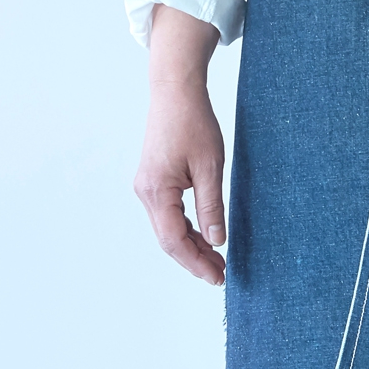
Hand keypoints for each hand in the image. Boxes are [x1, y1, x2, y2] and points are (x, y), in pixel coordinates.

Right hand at [134, 6, 225, 284]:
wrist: (175, 91)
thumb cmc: (193, 123)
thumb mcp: (210, 166)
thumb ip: (212, 207)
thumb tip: (216, 241)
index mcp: (157, 191)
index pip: (175, 240)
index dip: (196, 263)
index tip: (218, 277)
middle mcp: (146, 192)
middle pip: (169, 239)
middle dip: (194, 260)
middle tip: (221, 275)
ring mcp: (148, 187)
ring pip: (169, 229)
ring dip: (192, 246)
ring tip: (217, 261)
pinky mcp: (154, 181)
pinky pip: (169, 215)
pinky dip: (187, 229)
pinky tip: (205, 238)